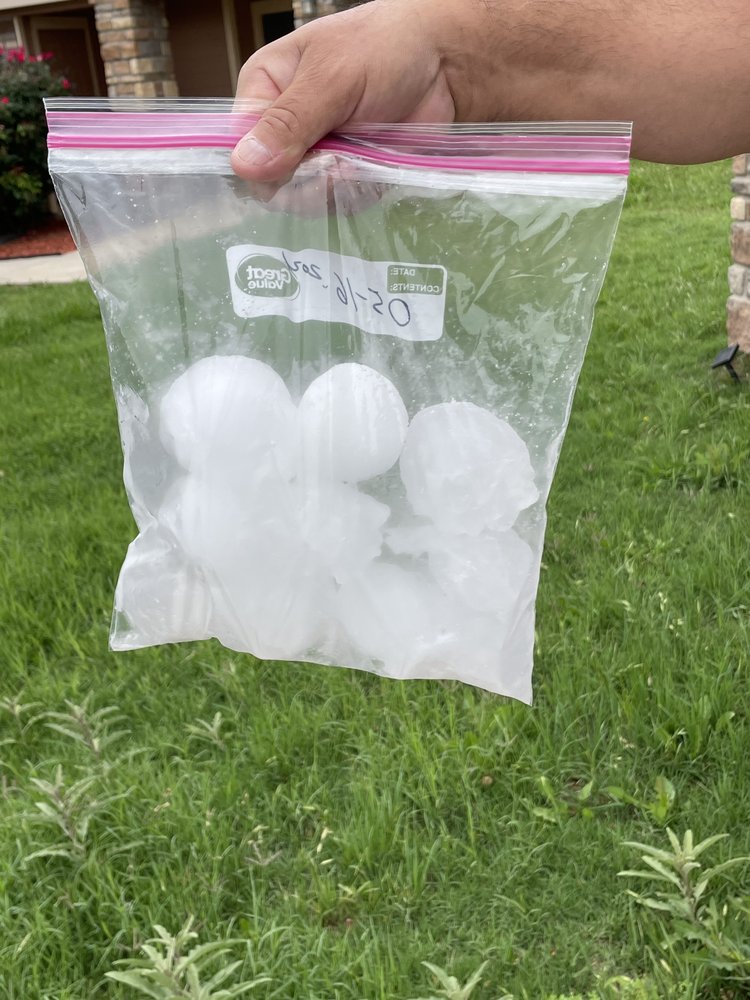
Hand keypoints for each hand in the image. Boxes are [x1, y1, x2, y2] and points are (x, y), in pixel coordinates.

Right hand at [231, 0, 456, 182]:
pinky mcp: (345, 176)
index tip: (298, 161)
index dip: (264, 165)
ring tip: (360, 157)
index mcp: (265, 89)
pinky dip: (357, 193)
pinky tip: (372, 168)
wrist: (445, 63)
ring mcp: (315, 155)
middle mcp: (283, 126)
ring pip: (305, 200)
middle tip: (338, 162)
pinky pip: (338, 204)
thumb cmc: (385, 49)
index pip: (241, 147)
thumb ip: (290, 123)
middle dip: (307, 180)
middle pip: (272, 183)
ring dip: (336, 188)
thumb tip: (244, 166)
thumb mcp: (332, 77)